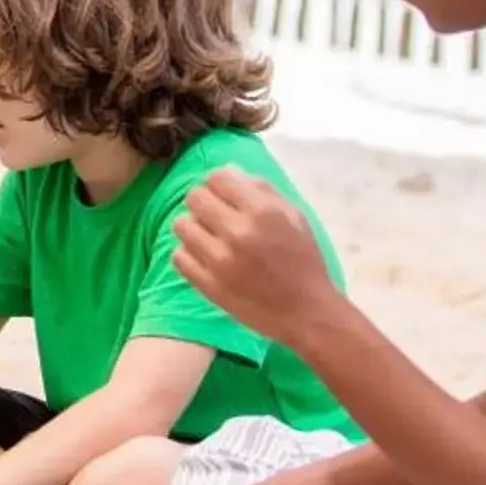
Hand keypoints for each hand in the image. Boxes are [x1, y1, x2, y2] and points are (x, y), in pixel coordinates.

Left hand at [172, 169, 340, 342]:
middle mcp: (237, 232)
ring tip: (210, 237)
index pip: (216, 177)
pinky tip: (206, 257)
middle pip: (194, 197)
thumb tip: (230, 172)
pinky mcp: (207, 285)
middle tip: (216, 216)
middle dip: (204, 202)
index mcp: (262, 212)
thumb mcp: (295, 217)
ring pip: (181, 225)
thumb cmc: (304, 261)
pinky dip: (189, 253)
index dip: (219, 183)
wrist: (307, 312)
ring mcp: (219, 261)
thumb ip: (263, 190)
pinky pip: (178, 256)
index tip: (226, 195)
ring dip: (194, 227)